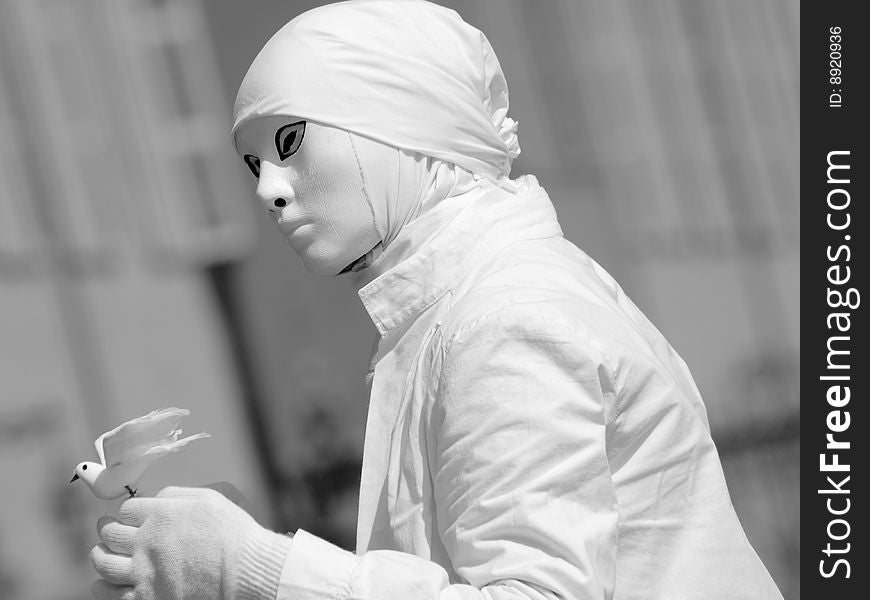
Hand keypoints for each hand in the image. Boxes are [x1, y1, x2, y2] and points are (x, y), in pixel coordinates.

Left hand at [90, 486, 291, 599]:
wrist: (244, 570)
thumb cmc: (233, 534)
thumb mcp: (209, 498)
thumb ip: (177, 496)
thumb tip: (156, 499)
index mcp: (160, 515)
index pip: (127, 509)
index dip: (128, 512)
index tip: (129, 516)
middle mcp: (146, 542)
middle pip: (110, 534)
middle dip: (106, 530)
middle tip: (105, 529)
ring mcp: (144, 573)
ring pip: (104, 564)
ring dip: (99, 556)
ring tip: (100, 554)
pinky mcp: (148, 599)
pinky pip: (112, 595)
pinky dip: (102, 587)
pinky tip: (102, 583)